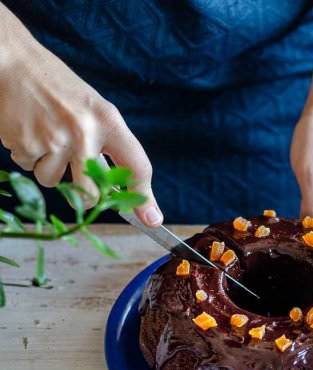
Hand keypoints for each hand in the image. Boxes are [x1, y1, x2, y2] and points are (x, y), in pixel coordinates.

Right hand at [0, 20, 162, 225]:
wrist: (15, 63)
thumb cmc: (62, 92)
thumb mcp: (96, 112)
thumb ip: (111, 149)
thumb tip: (122, 192)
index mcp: (109, 121)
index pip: (137, 166)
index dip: (145, 196)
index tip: (152, 218)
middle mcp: (84, 133)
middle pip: (92, 194)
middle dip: (87, 198)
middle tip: (81, 182)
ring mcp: (52, 139)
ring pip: (53, 183)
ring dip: (50, 169)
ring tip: (48, 137)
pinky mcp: (24, 143)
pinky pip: (29, 168)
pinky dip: (28, 157)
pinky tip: (30, 132)